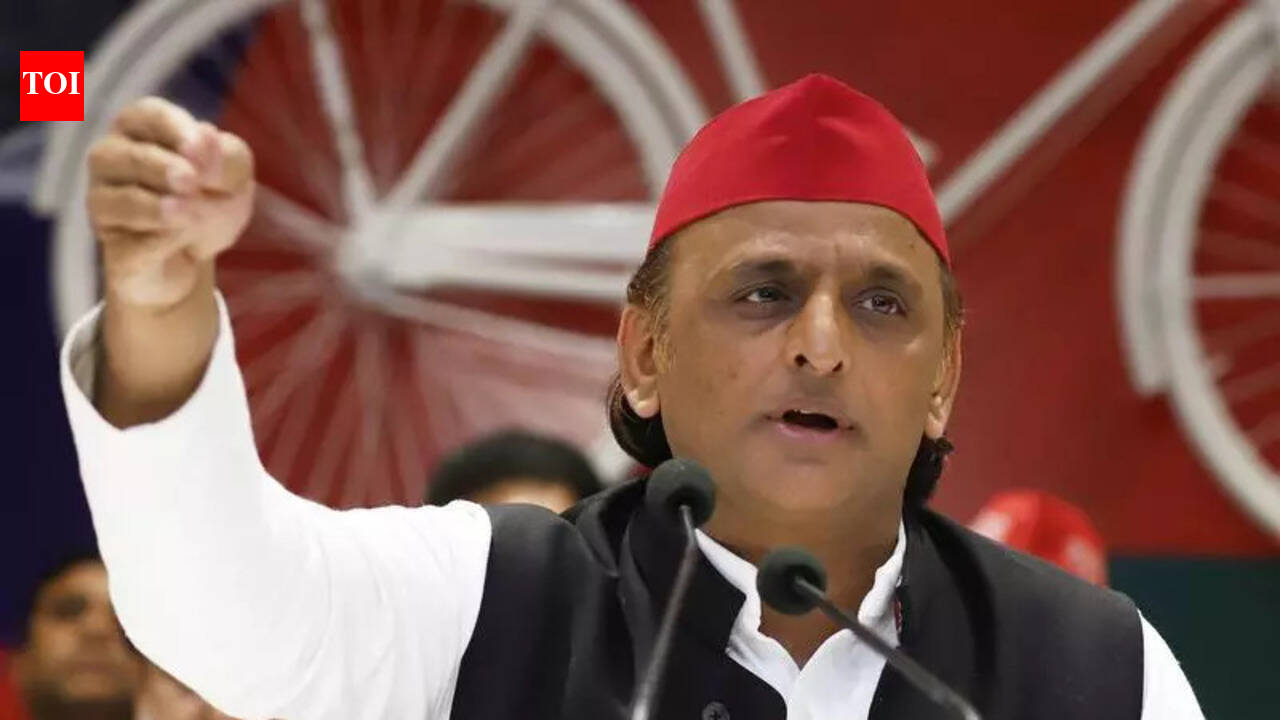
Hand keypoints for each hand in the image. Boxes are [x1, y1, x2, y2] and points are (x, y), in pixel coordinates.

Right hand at [88, 96, 253, 308]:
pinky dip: (150, 233)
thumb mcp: (236, 180)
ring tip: (187, 213)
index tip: (197, 149)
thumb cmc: (211, 206)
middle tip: (189, 181)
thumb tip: (206, 134)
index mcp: (144, 131)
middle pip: (119, 152)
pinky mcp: (107, 241)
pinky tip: (176, 236)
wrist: (197, 262)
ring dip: (152, 202)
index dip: (172, 128)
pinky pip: (120, 237)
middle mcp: (112, 159)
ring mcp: (101, 200)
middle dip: (159, 165)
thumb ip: (227, 157)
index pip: (146, 114)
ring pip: (108, 194)